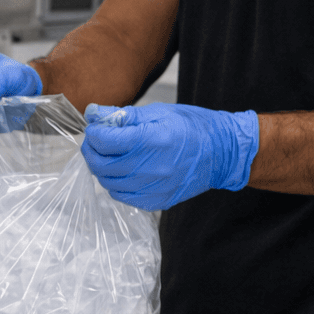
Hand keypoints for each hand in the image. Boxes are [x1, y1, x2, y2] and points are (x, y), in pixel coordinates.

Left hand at [82, 103, 258, 210]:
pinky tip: (123, 171)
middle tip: (95, 142)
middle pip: (101, 164)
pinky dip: (115, 183)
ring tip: (109, 155)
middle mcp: (151, 167)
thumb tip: (93, 113)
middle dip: (91, 151)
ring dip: (102, 168)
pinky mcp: (156, 201)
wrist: (223, 152)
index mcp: (152, 140)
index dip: (94, 133)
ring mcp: (154, 187)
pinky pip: (122, 196)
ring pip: (108, 182)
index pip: (104, 140)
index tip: (95, 128)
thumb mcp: (158, 113)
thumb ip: (123, 116)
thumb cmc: (191, 128)